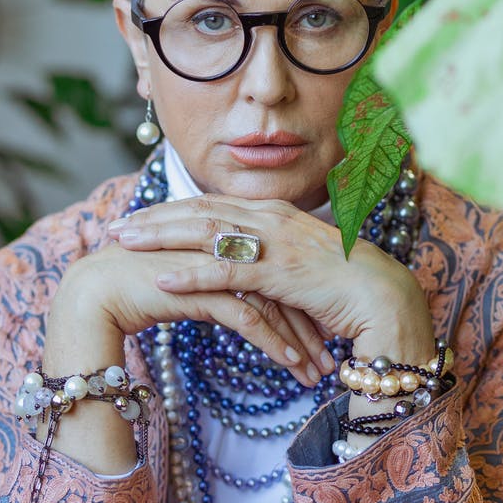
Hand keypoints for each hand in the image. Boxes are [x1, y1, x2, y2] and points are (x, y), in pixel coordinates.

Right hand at [47, 240, 330, 389]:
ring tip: (318, 370)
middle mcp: (224, 245)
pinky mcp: (201, 286)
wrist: (93, 292)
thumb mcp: (190, 282)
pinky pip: (248, 316)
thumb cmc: (135, 287)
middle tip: (331, 355)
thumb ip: (218, 283)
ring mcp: (214, 262)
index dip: (303, 300)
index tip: (325, 329)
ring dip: (299, 338)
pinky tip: (291, 363)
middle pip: (283, 284)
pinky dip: (274, 341)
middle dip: (310, 322)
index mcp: (224, 237)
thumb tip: (242, 304)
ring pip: (272, 301)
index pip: (277, 268)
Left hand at [108, 194, 434, 362]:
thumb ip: (269, 259)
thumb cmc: (346, 287)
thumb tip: (242, 267)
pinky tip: (161, 278)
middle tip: (116, 226)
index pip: (213, 203)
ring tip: (124, 244)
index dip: (172, 209)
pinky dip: (190, 273)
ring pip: (205, 232)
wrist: (386, 299)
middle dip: (155, 216)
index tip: (140, 216)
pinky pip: (226, 270)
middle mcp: (272, 218)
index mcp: (276, 213)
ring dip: (160, 237)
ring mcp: (277, 242)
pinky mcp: (281, 272)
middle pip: (200, 209)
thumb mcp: (300, 265)